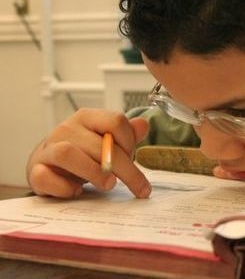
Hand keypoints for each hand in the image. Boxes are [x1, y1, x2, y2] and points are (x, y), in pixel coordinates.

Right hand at [26, 108, 150, 197]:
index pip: (115, 121)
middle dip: (124, 168)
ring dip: (94, 173)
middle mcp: (66, 129)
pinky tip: (77, 191)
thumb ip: (126, 134)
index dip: (130, 142)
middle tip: (139, 187)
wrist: (48, 165)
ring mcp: (48, 150)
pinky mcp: (35, 171)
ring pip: (68, 154)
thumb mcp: (107, 141)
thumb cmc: (84, 153)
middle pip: (99, 144)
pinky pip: (45, 177)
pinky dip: (64, 188)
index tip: (133, 158)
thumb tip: (143, 125)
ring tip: (109, 185)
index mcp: (87, 118)